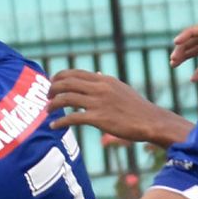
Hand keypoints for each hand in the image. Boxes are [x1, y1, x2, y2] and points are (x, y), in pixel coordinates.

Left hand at [47, 70, 192, 146]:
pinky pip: (72, 117)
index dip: (58, 77)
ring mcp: (98, 103)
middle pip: (66, 82)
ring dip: (53, 104)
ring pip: (66, 98)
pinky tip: (54, 126)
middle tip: (47, 97)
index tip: (51, 84)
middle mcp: (99, 88)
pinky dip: (60, 121)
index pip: (74, 73)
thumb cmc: (136, 107)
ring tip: (48, 110)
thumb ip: (105, 82)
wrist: (150, 121)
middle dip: (52, 89)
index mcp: (104, 80)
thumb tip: (94, 74)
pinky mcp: (99, 118)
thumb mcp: (120, 88)